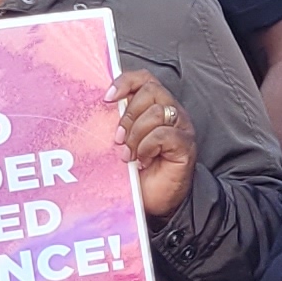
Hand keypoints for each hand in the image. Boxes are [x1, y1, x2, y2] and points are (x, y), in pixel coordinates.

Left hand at [107, 69, 197, 219]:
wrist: (155, 201)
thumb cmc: (137, 172)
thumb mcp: (121, 142)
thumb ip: (115, 123)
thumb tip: (96, 108)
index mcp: (154, 107)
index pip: (144, 78)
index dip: (125, 82)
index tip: (106, 98)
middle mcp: (171, 113)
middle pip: (151, 90)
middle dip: (129, 114)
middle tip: (118, 139)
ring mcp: (181, 128)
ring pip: (158, 111)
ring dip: (136, 135)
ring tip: (129, 155)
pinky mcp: (185, 145)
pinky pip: (165, 134)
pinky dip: (148, 147)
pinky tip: (143, 160)